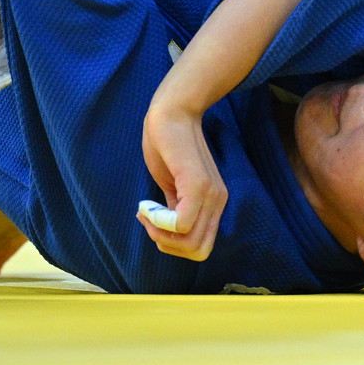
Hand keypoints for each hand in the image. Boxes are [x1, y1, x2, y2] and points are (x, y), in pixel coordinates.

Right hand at [138, 101, 228, 261]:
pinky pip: (182, 223)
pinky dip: (159, 222)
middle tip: (148, 220)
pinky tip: (147, 205)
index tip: (154, 223)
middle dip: (166, 245)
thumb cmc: (167, 146)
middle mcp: (217, 202)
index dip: (173, 247)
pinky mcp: (197, 183)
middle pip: (197, 252)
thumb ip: (176, 209)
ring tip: (146, 211)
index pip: (201, 249)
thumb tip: (168, 234)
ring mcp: (210, 193)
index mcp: (213, 204)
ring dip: (160, 234)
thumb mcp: (172, 186)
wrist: (170, 112)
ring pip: (190, 242)